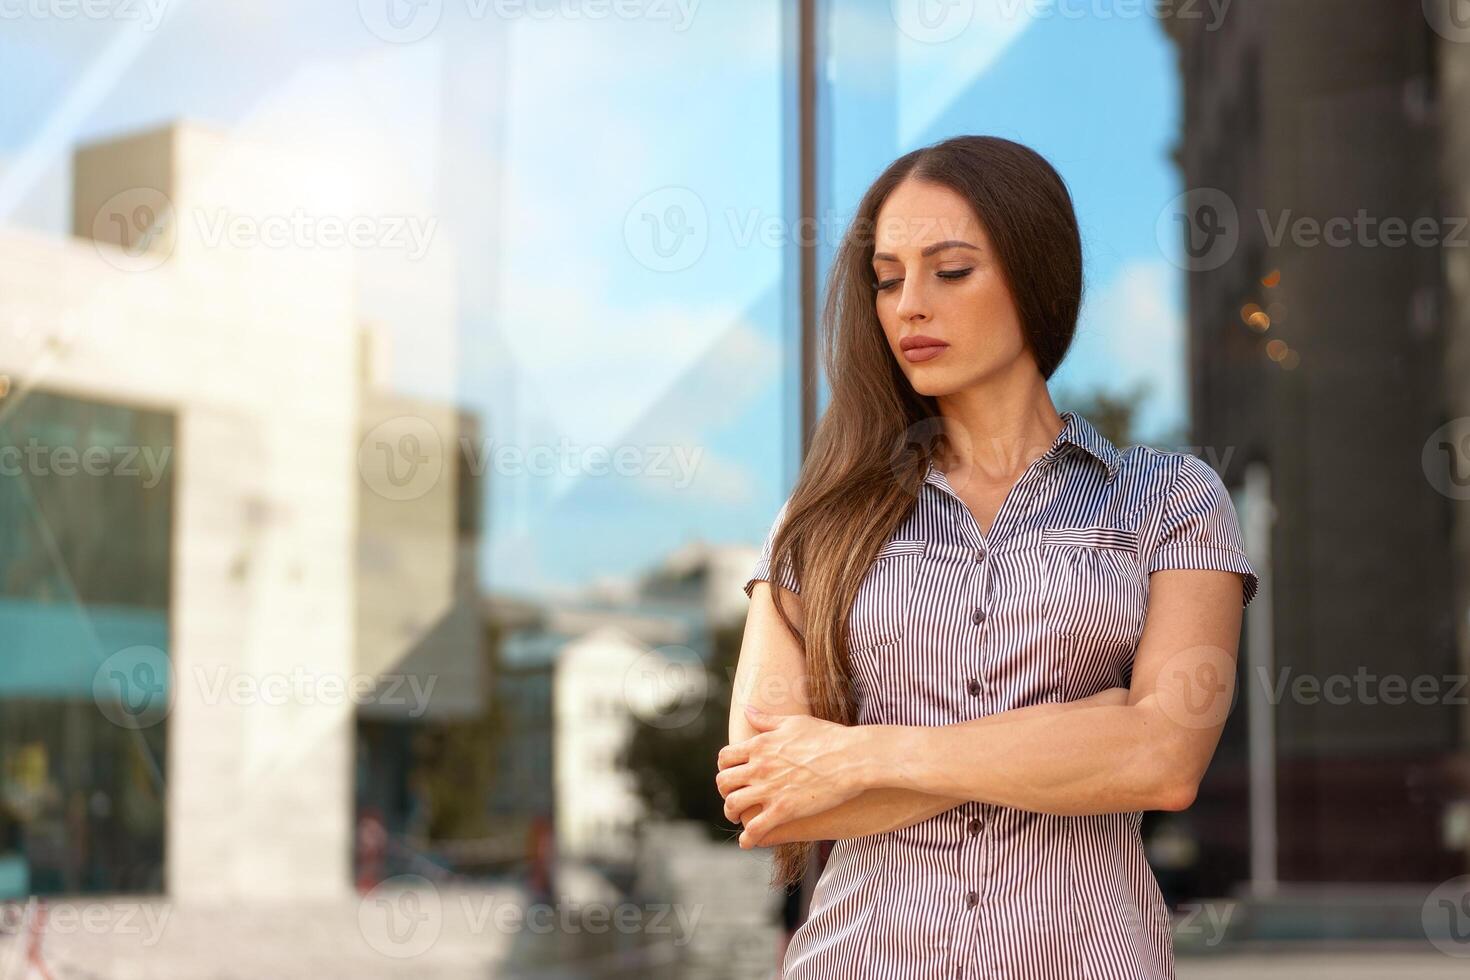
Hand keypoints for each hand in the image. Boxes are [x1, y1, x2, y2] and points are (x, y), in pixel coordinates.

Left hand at [715, 705, 866, 847]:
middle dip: (725, 792)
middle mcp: (759, 767)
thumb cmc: (827, 737)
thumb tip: (747, 709)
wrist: (851, 758)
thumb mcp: (793, 723)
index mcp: (760, 745)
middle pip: (724, 783)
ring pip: (733, 806)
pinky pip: (754, 829)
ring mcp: (769, 790)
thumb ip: (766, 719)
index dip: (725, 768)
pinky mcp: (783, 810)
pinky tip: (748, 842)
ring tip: (739, 819)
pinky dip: (747, 838)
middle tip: (734, 797)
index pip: (725, 758)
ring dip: (732, 814)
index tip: (732, 775)